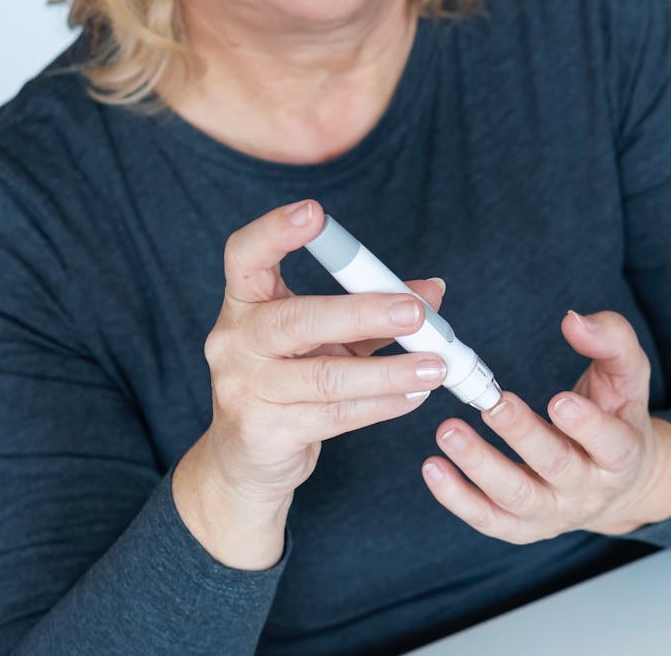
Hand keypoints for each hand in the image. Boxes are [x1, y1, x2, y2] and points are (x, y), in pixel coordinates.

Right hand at [173, 200, 446, 567]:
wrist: (247, 459)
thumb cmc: (290, 382)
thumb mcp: (327, 340)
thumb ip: (372, 311)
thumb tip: (433, 289)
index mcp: (244, 304)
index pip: (245, 256)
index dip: (275, 231)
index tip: (316, 212)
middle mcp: (234, 342)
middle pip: (297, 319)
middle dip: (363, 313)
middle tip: (416, 312)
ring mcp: (245, 389)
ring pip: (326, 377)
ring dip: (389, 372)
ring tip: (436, 367)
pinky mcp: (265, 433)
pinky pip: (334, 416)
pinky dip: (381, 406)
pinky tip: (413, 397)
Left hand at [421, 311, 670, 542]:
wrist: (619, 481)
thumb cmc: (619, 414)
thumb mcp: (629, 374)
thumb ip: (610, 339)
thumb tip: (573, 321)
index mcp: (623, 454)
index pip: (610, 444)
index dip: (587, 426)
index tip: (559, 400)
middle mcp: (589, 490)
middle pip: (557, 468)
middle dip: (523, 436)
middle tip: (492, 404)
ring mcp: (554, 513)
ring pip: (516, 497)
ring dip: (480, 466)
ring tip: (448, 432)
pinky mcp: (522, 527)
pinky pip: (487, 519)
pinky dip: (457, 498)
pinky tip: (433, 468)